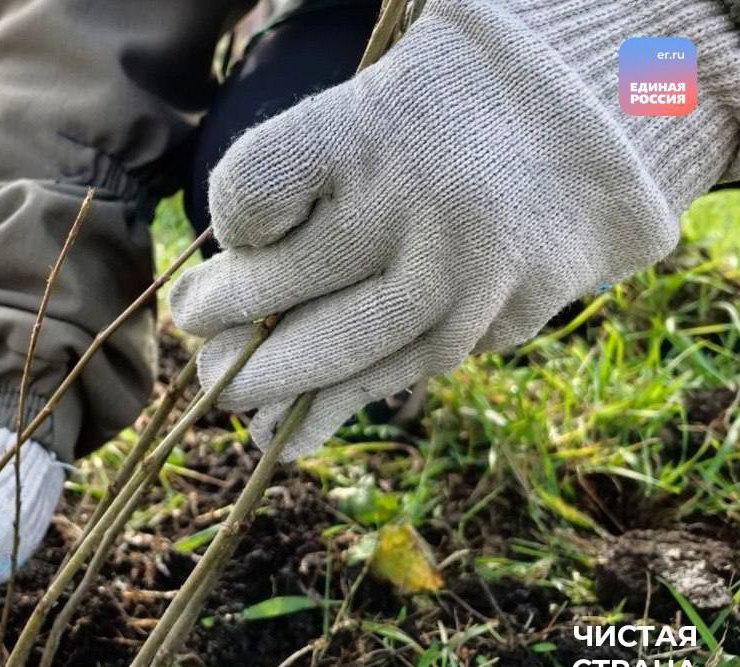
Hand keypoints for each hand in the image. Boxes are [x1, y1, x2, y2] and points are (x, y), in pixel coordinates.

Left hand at [171, 0, 738, 460]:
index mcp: (373, 125)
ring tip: (221, 389)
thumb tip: (237, 261)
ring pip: (337, 349)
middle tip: (195, 321)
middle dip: (224, 310)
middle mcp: (416, 203)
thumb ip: (309, 166)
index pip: (254, 191)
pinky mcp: (496, 319)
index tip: (242, 224)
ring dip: (266, 379)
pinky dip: (332, 411)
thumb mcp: (378, 98)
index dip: (231, 216)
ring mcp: (461, 272)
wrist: (603, 118)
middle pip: (281, 280)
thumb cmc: (456, 106)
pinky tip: (283, 435)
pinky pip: (398, 376)